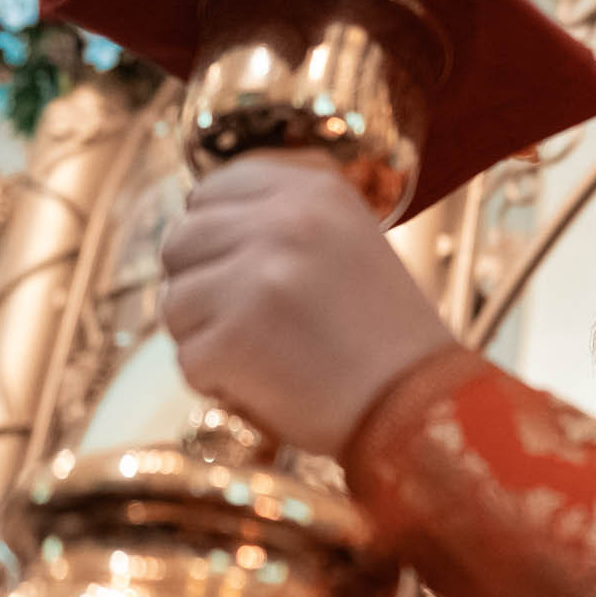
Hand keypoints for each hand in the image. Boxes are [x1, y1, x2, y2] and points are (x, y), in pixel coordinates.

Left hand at [159, 153, 457, 453]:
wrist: (420, 407)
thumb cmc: (386, 336)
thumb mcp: (351, 239)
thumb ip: (285, 215)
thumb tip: (202, 213)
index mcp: (314, 190)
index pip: (212, 189)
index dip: (215, 235)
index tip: (239, 268)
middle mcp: (282, 221)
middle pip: (182, 241)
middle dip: (201, 285)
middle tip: (246, 321)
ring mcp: (255, 279)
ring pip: (175, 301)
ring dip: (204, 336)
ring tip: (260, 355)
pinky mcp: (233, 339)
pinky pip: (186, 359)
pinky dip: (215, 382)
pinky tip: (263, 385)